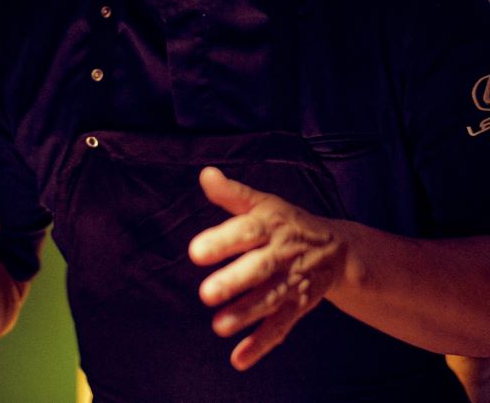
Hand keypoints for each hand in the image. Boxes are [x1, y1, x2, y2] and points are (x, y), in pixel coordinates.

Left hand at [188, 167, 346, 370]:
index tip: (195, 252)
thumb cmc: (286, 222)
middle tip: (205, 294)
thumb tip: (205, 174)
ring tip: (219, 326)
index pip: (245, 231)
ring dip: (245, 315)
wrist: (337, 249)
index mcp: (269, 226)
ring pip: (269, 300)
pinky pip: (280, 327)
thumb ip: (231, 193)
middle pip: (257, 269)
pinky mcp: (297, 307)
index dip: (222, 241)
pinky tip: (238, 359)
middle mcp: (281, 256)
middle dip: (233, 282)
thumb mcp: (262, 203)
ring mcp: (291, 283)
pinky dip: (260, 345)